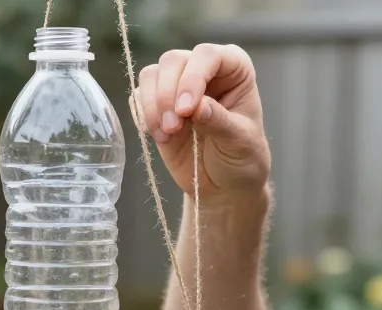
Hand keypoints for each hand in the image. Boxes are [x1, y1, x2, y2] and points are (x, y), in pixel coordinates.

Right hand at [133, 43, 270, 199]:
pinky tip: (159, 136)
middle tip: (173, 127)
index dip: (193, 78)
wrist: (224, 182)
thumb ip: (220, 122)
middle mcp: (204, 69)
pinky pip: (139, 97)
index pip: (207, 55)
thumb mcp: (240, 142)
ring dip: (153, 106)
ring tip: (166, 135)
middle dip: (167, 94)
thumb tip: (197, 106)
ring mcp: (178, 84)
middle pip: (173, 61)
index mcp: (235, 68)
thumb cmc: (242, 157)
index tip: (187, 110)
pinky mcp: (157, 104)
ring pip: (151, 75)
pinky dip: (143, 116)